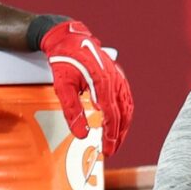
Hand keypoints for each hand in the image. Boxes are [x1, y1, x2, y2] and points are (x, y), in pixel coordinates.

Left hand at [35, 18, 133, 154]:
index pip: (112, 114)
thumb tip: (81, 134)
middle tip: (111, 150)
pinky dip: (124, 113)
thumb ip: (72, 111)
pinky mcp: (117, 76)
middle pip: (124, 113)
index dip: (111, 134)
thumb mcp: (62, 86)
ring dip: (123, 126)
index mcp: (103, 81)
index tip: (107, 150)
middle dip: (119, 135)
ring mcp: (118, 76)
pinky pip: (125, 98)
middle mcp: (115, 79)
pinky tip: (118, 122)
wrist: (68, 38)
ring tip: (115, 141)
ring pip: (127, 106)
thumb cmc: (63, 60)